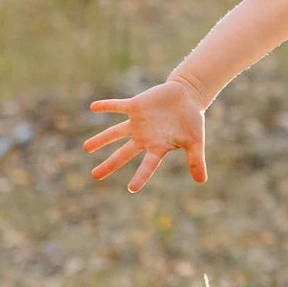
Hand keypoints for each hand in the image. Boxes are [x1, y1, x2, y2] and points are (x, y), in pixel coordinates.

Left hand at [85, 80, 208, 192]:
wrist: (187, 97)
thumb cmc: (191, 121)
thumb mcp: (195, 142)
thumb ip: (196, 160)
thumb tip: (202, 182)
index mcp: (157, 147)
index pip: (147, 165)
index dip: (141, 176)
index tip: (131, 189)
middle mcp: (143, 137)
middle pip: (123, 154)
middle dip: (109, 164)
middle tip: (95, 176)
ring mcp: (138, 122)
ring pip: (115, 133)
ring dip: (100, 139)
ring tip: (85, 148)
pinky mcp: (136, 106)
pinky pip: (118, 106)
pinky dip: (107, 106)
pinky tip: (93, 107)